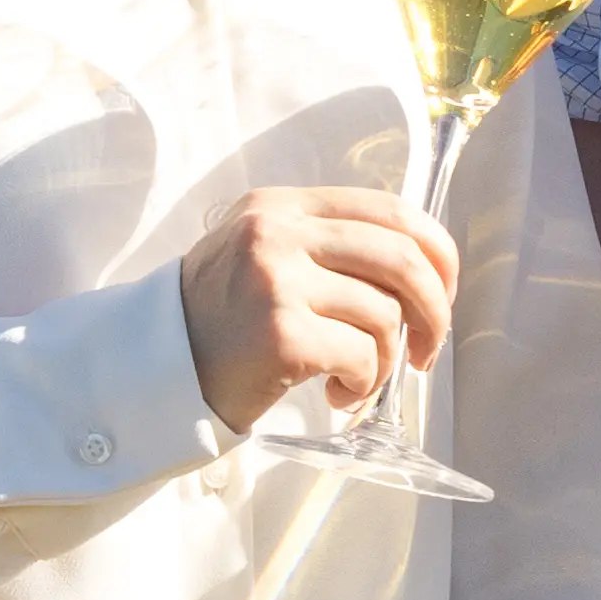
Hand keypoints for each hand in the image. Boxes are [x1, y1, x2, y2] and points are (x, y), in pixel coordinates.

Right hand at [180, 186, 458, 429]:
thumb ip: (328, 244)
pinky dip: (364, 383)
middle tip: (426, 349)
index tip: (444, 291)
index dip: (437, 252)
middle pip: (401, 258)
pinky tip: (338, 394)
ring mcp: (276, 280)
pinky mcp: (280, 333)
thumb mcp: (265, 254)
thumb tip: (421, 268)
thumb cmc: (222, 321)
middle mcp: (278, 232)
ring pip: (384, 314)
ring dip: (387, 359)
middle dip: (434, 310)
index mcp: (283, 205)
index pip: (390, 209)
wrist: (156, 368)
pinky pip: (362, 355)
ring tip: (358, 378)